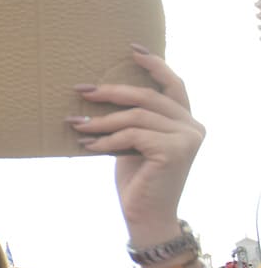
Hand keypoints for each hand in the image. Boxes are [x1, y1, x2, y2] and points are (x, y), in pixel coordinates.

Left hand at [70, 46, 203, 244]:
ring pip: (136, 116)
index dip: (153, 64)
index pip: (172, 84)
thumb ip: (132, 121)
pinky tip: (87, 146)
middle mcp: (192, 126)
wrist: (146, 217)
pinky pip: (132, 135)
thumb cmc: (137, 181)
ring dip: (101, 120)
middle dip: (111, 91)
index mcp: (186, 121)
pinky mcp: (174, 150)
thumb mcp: (134, 144)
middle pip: (147, 97)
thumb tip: (101, 93)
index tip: (130, 50)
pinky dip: (106, 140)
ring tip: (76, 124)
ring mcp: (186, 138)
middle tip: (82, 90)